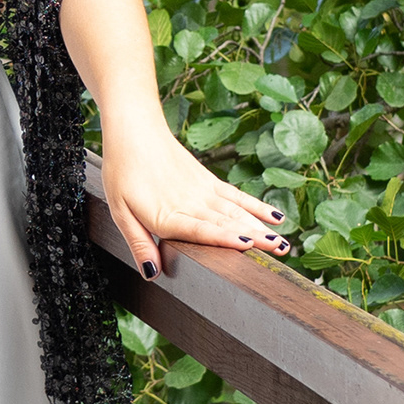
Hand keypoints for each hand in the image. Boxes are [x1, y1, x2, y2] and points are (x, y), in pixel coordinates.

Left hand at [100, 116, 289, 276]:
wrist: (134, 131)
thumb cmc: (123, 171)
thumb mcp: (120, 211)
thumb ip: (139, 242)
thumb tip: (151, 272)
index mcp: (167, 215)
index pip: (201, 229)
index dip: (224, 237)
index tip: (247, 245)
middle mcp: (190, 204)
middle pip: (226, 223)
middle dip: (255, 238)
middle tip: (281, 251)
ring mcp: (203, 191)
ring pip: (237, 212)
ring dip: (261, 228)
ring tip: (283, 243)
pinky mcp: (208, 181)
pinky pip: (236, 196)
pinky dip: (256, 207)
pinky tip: (274, 217)